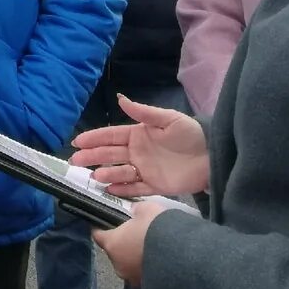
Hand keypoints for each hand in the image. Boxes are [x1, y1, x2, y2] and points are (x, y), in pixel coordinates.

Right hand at [69, 93, 208, 196]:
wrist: (213, 157)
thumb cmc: (190, 134)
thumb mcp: (168, 119)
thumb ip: (143, 112)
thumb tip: (120, 99)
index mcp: (138, 134)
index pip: (111, 136)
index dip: (94, 138)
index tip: (77, 141)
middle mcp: (137, 152)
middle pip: (110, 154)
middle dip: (92, 157)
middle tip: (75, 161)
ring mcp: (145, 169)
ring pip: (120, 172)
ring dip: (107, 173)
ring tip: (96, 176)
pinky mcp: (155, 185)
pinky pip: (135, 188)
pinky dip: (122, 189)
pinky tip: (110, 190)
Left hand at [93, 201, 165, 285]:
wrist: (181, 252)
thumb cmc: (157, 229)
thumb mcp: (145, 209)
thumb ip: (135, 209)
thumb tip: (134, 210)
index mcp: (112, 244)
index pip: (98, 235)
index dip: (101, 227)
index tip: (105, 222)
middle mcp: (118, 263)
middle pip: (114, 249)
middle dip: (121, 241)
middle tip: (132, 232)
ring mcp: (131, 275)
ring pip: (127, 261)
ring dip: (133, 254)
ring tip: (146, 244)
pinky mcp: (145, 282)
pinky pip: (140, 269)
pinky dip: (144, 263)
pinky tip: (154, 254)